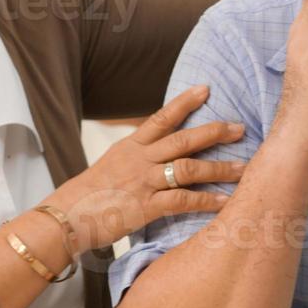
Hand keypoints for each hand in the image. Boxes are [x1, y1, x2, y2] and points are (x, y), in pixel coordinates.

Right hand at [49, 85, 246, 250]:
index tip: (206, 89)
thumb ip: (133, 158)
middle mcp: (140, 160)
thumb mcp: (109, 166)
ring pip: (189, 168)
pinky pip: (183, 200)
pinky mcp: (146, 206)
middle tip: (239, 129)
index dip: (185, 102)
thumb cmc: (86, 196)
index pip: (161, 118)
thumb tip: (152, 154)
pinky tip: (225, 202)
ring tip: (243, 169)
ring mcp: (144, 182)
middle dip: (214, 132)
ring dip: (219, 168)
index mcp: (130, 147)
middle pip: (183, 140)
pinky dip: (207, 201)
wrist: (65, 217)